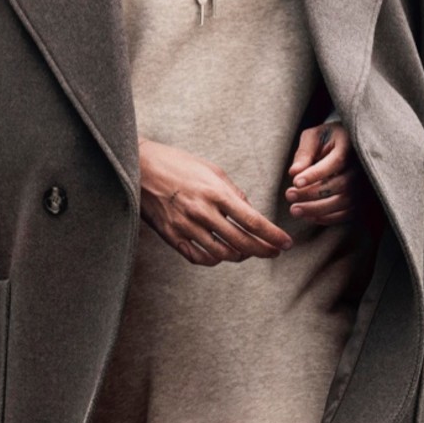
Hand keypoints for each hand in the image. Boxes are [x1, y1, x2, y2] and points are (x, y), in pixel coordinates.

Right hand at [138, 137, 293, 266]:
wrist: (138, 167)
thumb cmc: (177, 163)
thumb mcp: (210, 169)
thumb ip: (233, 192)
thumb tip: (250, 211)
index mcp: (215, 192)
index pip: (253, 221)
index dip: (272, 236)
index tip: (285, 243)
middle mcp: (202, 212)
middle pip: (242, 242)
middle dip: (263, 250)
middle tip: (274, 252)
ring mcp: (185, 226)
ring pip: (222, 254)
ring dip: (240, 256)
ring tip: (248, 251)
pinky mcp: (171, 236)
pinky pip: (199, 258)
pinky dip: (215, 259)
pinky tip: (221, 254)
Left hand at [285, 122, 362, 224]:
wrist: (347, 145)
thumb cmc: (326, 138)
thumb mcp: (313, 137)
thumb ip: (304, 152)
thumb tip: (294, 172)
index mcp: (350, 145)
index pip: (336, 162)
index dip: (315, 174)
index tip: (295, 182)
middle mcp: (362, 167)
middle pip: (341, 185)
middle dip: (312, 193)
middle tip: (289, 195)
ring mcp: (364, 185)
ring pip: (344, 202)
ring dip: (317, 209)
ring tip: (294, 209)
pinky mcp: (361, 200)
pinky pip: (347, 214)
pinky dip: (327, 218)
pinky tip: (309, 216)